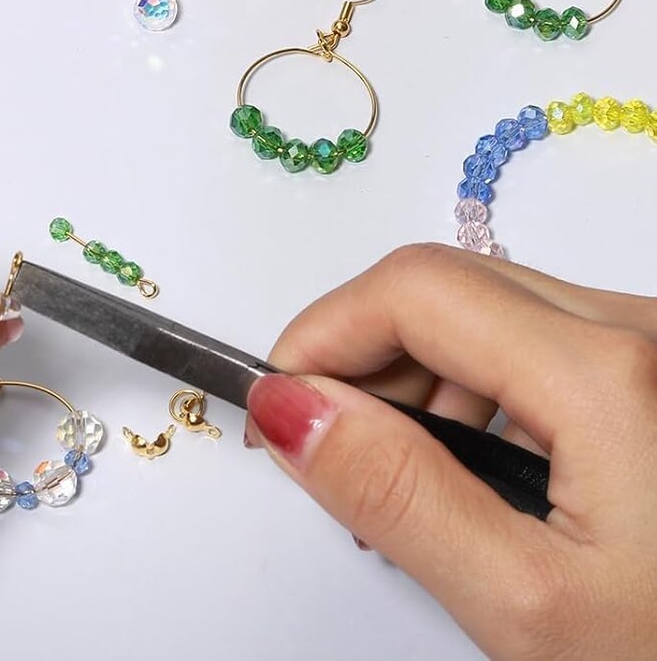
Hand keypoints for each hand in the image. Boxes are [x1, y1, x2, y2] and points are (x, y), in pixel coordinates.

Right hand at [246, 243, 656, 659]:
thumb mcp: (529, 608)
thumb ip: (396, 495)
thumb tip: (288, 408)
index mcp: (610, 375)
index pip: (412, 289)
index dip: (322, 332)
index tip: (278, 404)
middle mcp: (645, 335)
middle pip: (451, 289)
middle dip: (366, 358)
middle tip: (332, 457)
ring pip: (496, 311)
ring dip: (423, 377)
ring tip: (408, 486)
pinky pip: (547, 343)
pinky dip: (484, 390)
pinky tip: (481, 474)